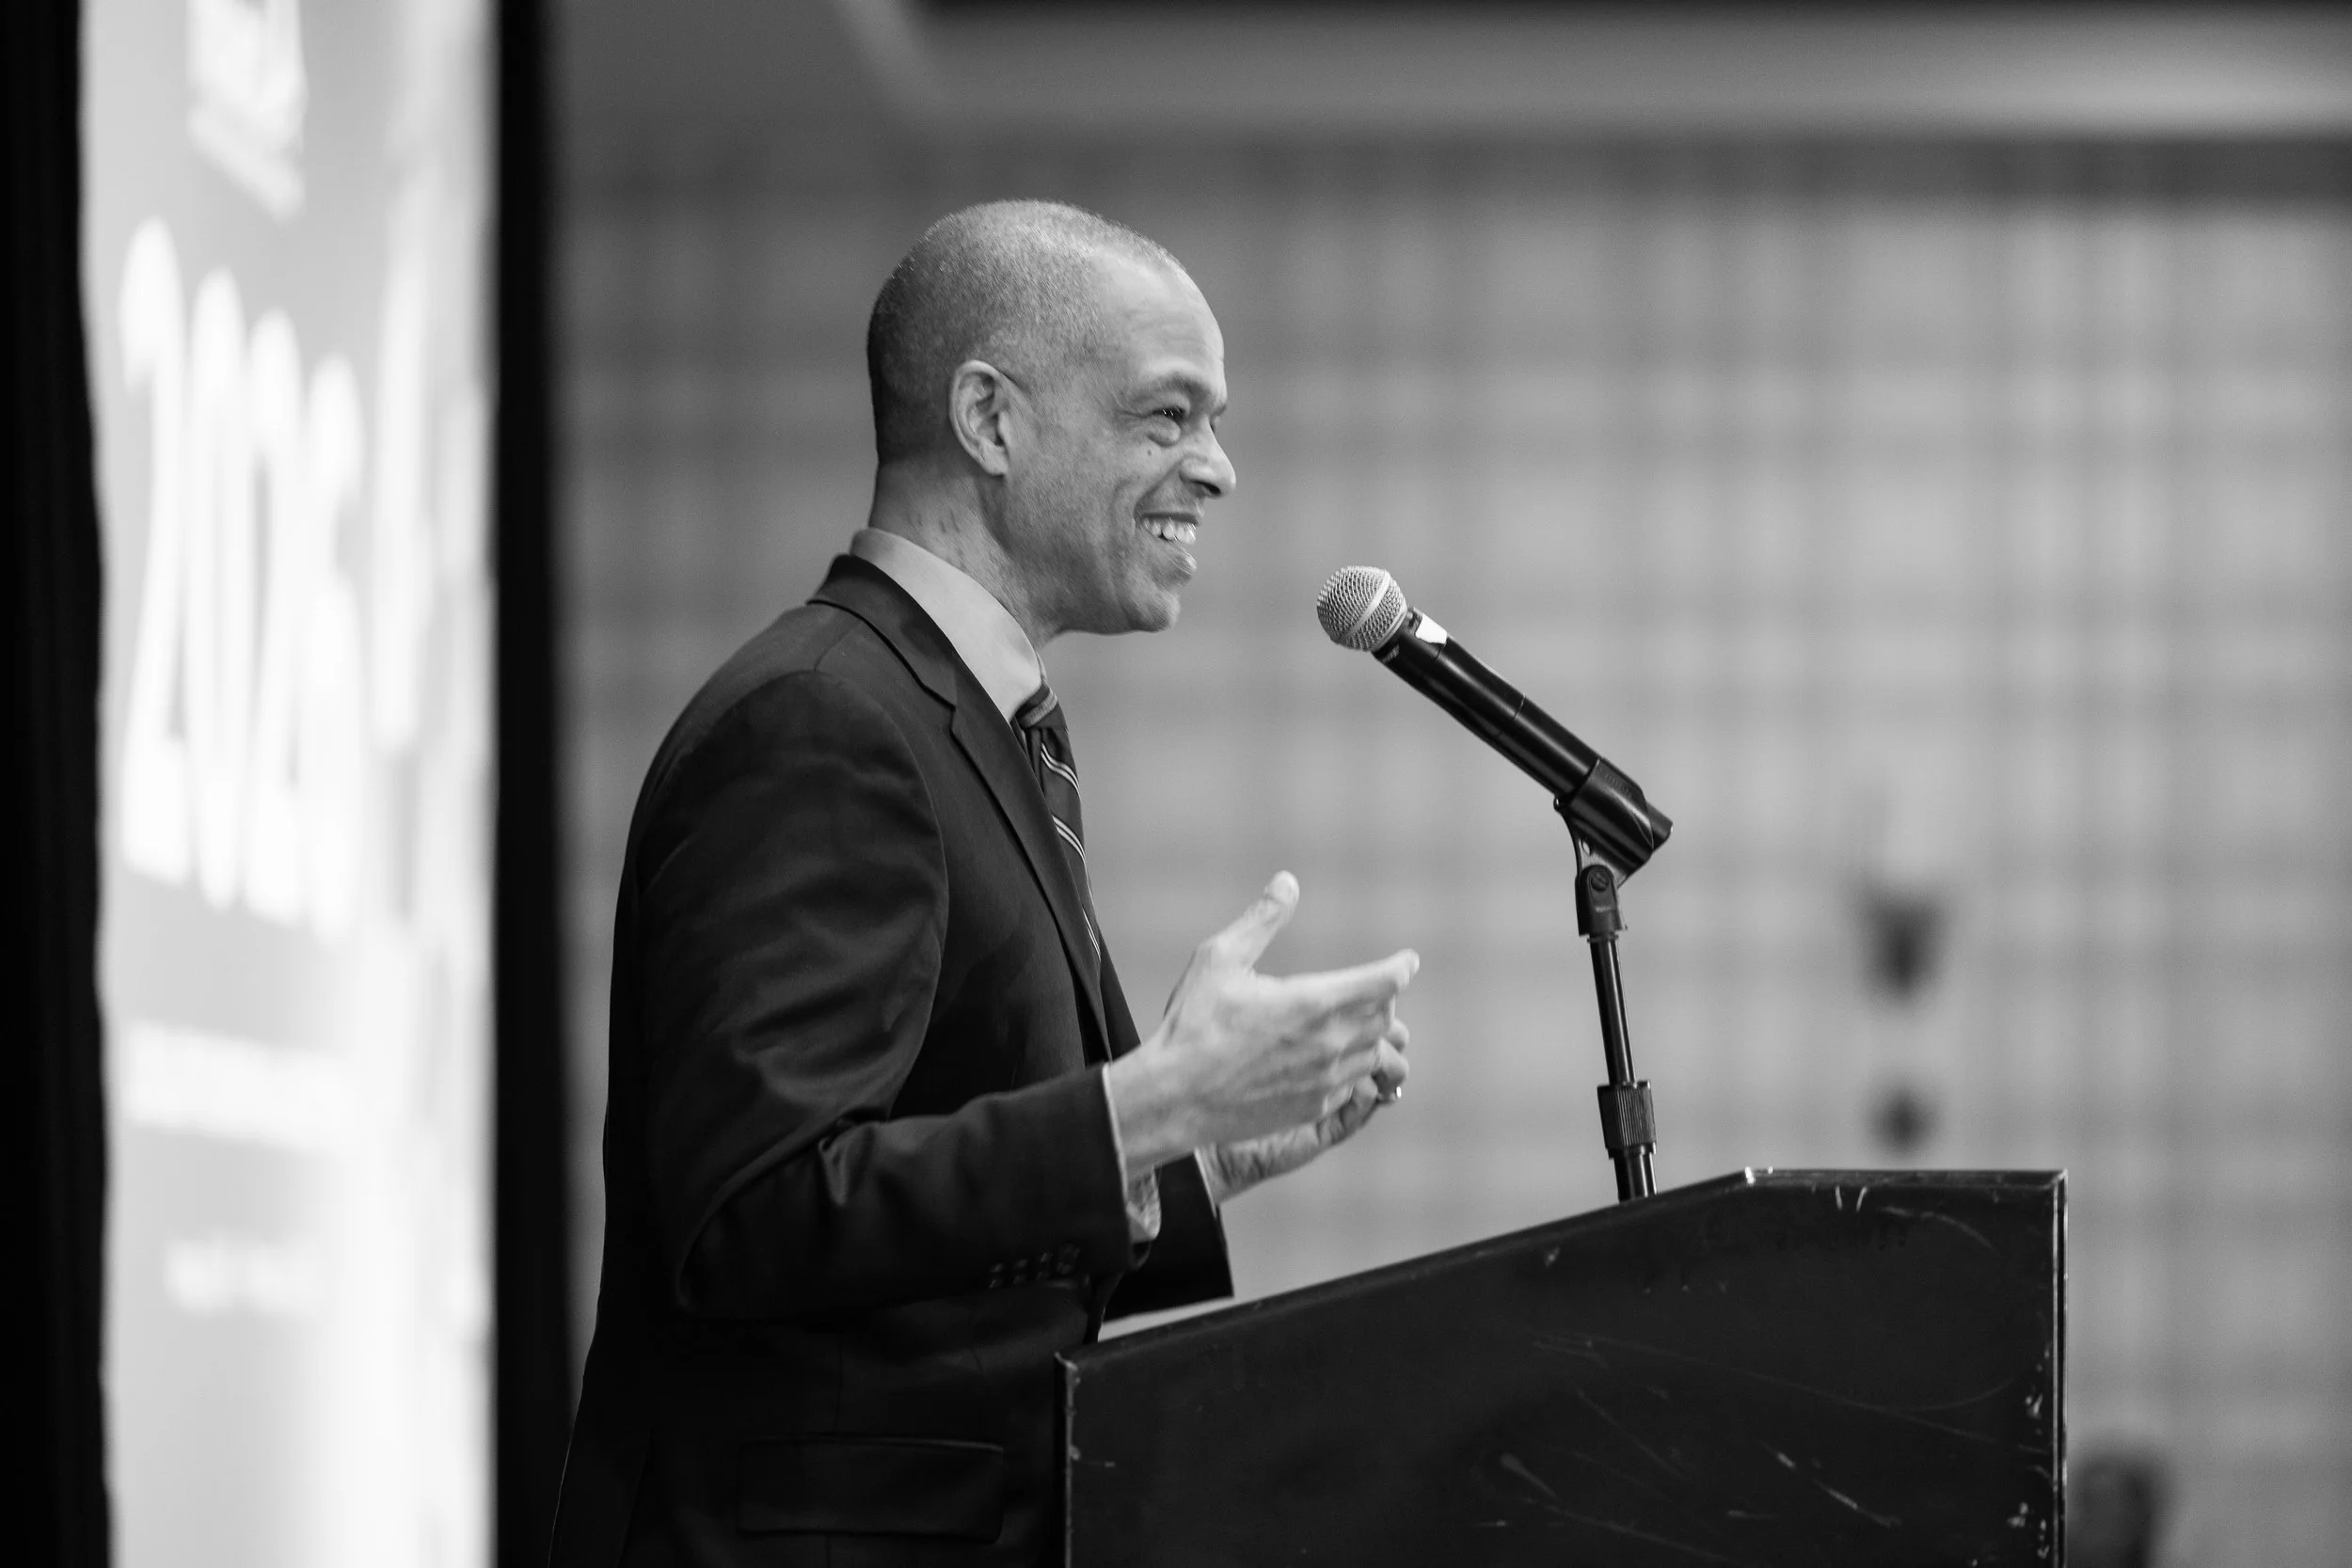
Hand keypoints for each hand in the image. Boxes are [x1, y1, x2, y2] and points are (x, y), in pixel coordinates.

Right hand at [1105, 872, 1416, 1173]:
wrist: (1175, 1097)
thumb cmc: (1193, 1024)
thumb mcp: (1220, 959)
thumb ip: (1261, 920)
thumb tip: (1287, 882)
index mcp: (1313, 1002)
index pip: (1382, 983)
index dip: (1400, 968)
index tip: (1408, 962)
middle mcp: (1330, 1043)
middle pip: (1385, 1018)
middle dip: (1382, 1000)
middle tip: (1371, 989)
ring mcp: (1326, 1080)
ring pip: (1375, 1054)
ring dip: (1372, 1035)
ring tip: (1358, 1023)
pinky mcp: (1315, 1107)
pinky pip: (1355, 1084)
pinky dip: (1354, 1067)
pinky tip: (1333, 1059)